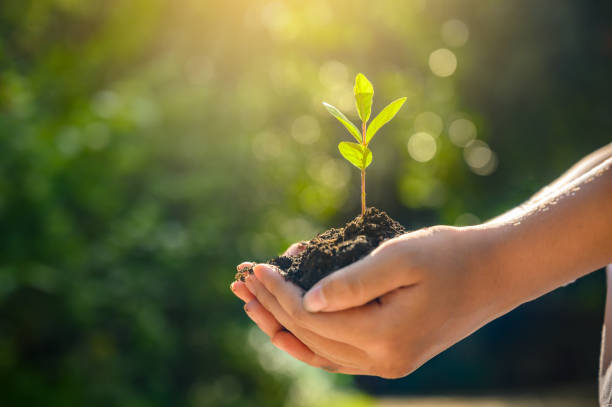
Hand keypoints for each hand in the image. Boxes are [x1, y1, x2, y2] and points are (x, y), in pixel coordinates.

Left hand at [233, 226, 506, 377]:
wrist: (493, 273)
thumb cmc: (449, 256)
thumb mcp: (400, 258)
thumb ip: (352, 283)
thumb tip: (306, 301)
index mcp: (385, 338)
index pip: (312, 318)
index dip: (279, 293)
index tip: (256, 267)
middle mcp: (383, 362)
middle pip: (309, 336)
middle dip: (272, 307)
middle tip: (241, 281)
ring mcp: (387, 364)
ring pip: (319, 352)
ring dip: (282, 326)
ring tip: (251, 305)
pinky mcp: (390, 355)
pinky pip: (336, 355)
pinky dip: (307, 339)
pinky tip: (287, 326)